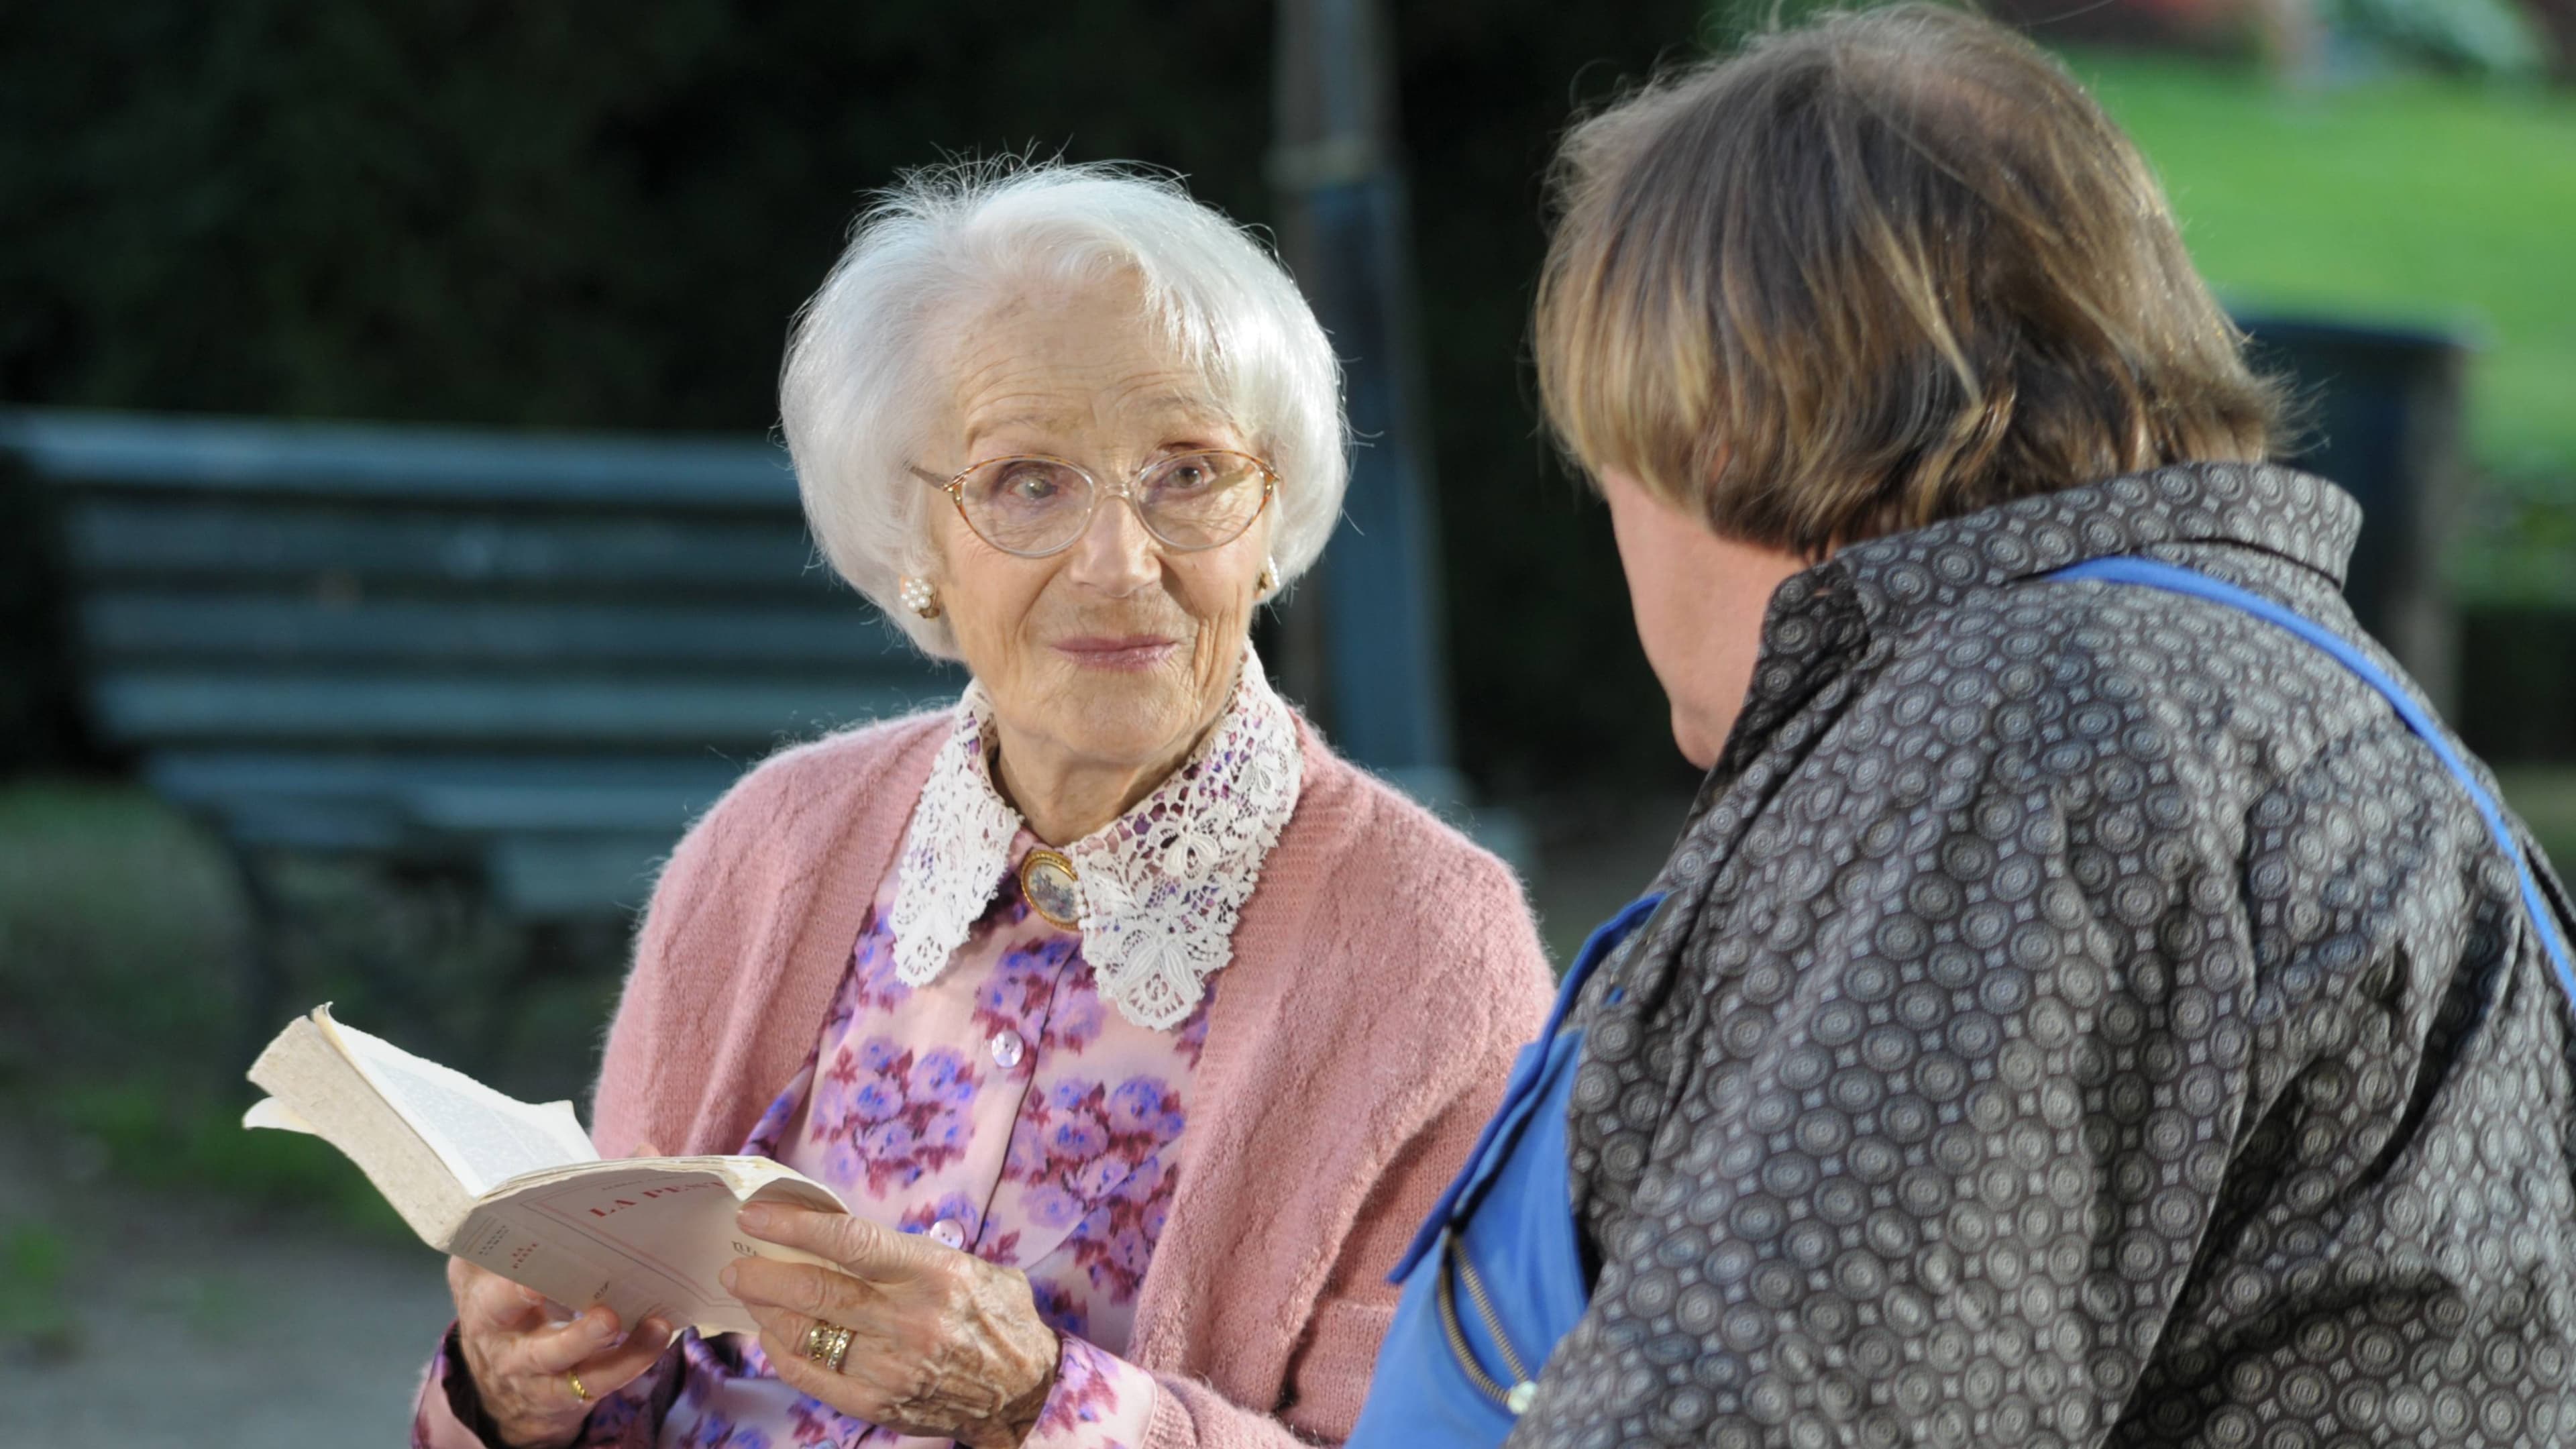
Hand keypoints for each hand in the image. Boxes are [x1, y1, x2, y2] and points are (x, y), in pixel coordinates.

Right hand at [446, 1140, 677, 1447]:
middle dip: (520, 1292)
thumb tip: (646, 1152)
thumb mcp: (538, 1253)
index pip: (481, 1249)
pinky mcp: (553, 1394)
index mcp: (480, 1272)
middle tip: (548, 1282)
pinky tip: (657, 1334)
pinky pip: (591, 1381)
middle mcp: (489, 1319)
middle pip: (497, 1305)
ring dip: (585, 1338)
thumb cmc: (536, 1293)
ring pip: (547, 1355)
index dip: (500, 1236)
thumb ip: (582, 1204)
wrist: (512, 1385)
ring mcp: (518, 1362)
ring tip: (621, 1319)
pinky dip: (628, 1359)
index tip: (523, 1219)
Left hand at [723, 1203, 1060, 1448]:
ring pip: (806, 1334)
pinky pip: (813, 1376)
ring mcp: (890, 1366)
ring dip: (767, 1313)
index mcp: (934, 1274)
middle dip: (764, 1275)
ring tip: (751, 1297)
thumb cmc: (996, 1318)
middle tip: (736, 1266)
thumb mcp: (972, 1265)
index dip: (794, 1227)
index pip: (849, 1242)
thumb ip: (912, 1251)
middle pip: (815, 1291)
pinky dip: (784, 1354)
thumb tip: (847, 1229)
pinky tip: (773, 1337)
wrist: (1023, 1390)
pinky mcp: (878, 1402)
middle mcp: (909, 1319)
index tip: (756, 1216)